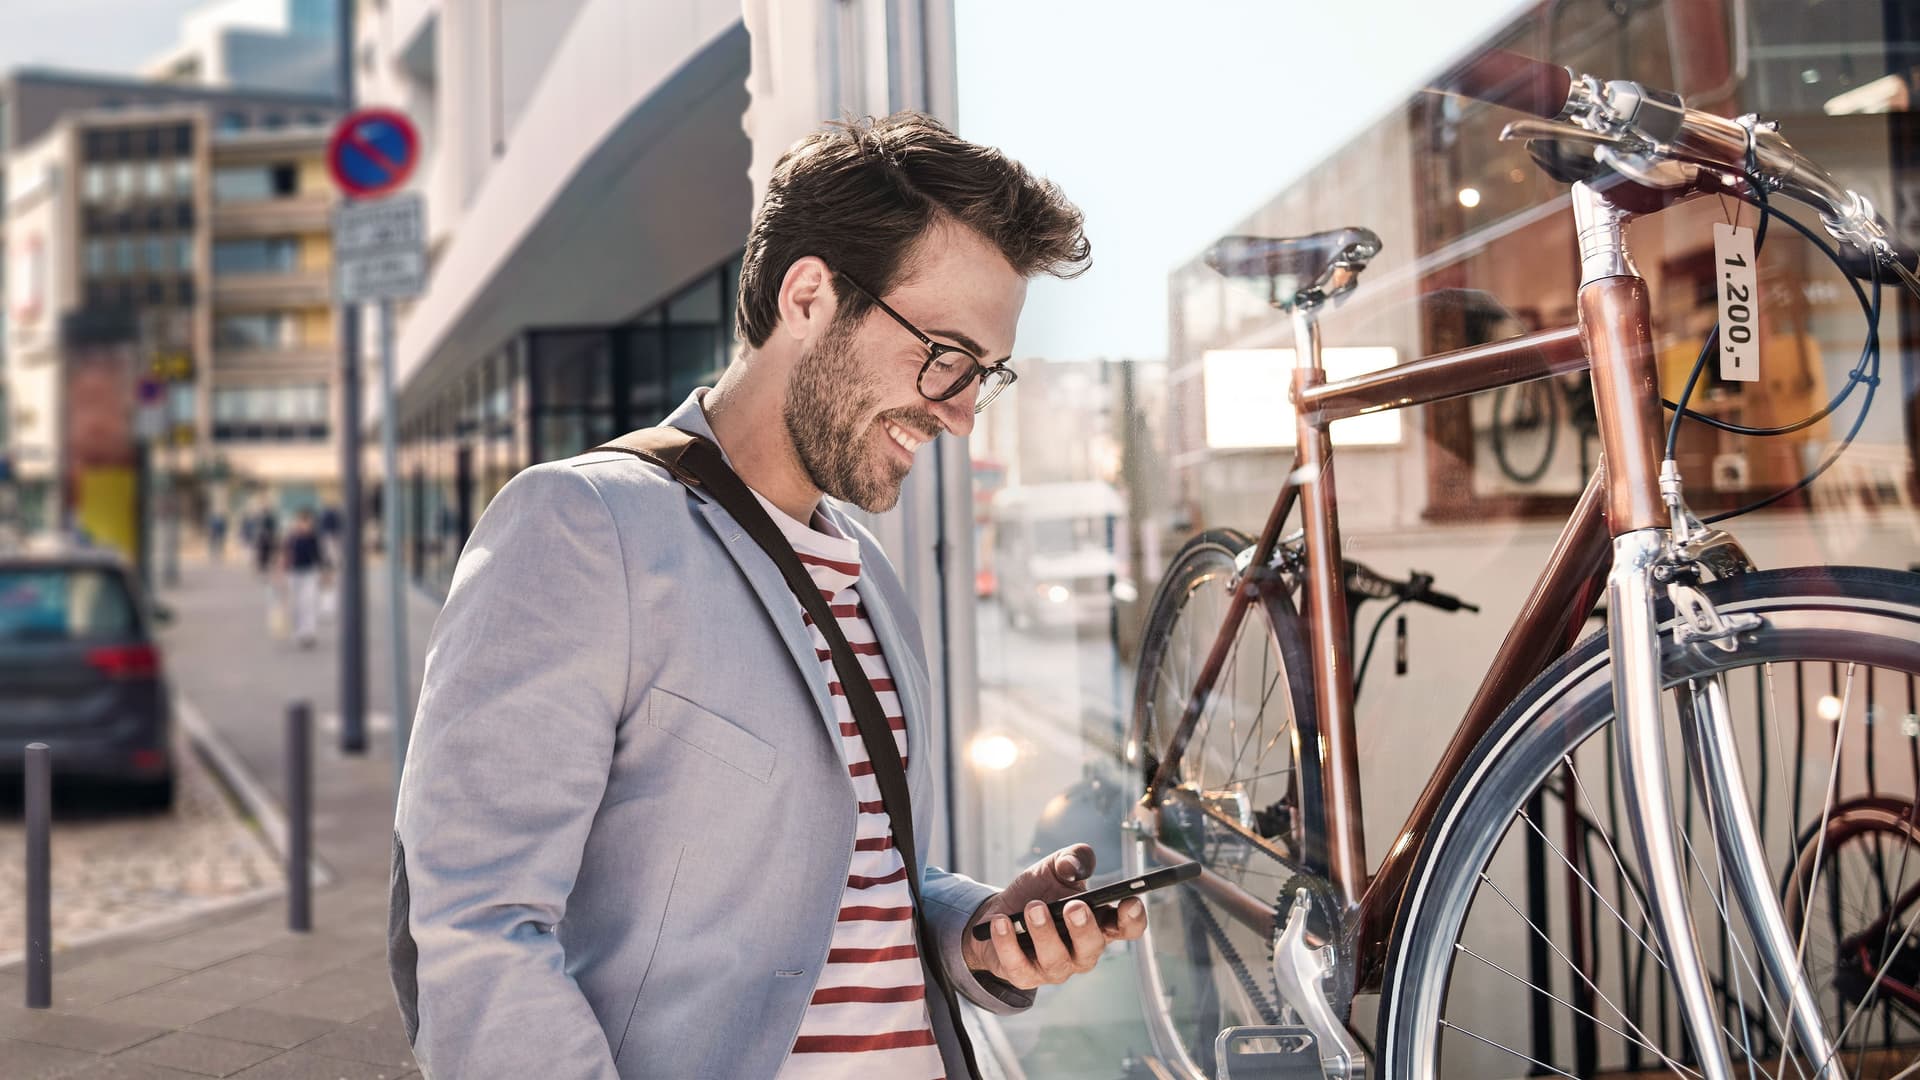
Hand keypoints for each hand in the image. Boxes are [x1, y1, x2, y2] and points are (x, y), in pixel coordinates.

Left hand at [960, 843, 1145, 989]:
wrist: (999, 914)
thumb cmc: (1038, 893)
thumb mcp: (1055, 868)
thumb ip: (1072, 859)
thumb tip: (1071, 867)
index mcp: (1098, 923)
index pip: (1126, 927)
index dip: (1133, 918)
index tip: (1130, 901)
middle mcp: (1081, 951)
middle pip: (1092, 946)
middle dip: (1084, 928)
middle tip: (1074, 906)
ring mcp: (1054, 967)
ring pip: (1055, 958)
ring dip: (1044, 932)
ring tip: (1033, 908)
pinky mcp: (1024, 975)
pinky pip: (1017, 965)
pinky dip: (1007, 942)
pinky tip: (1000, 922)